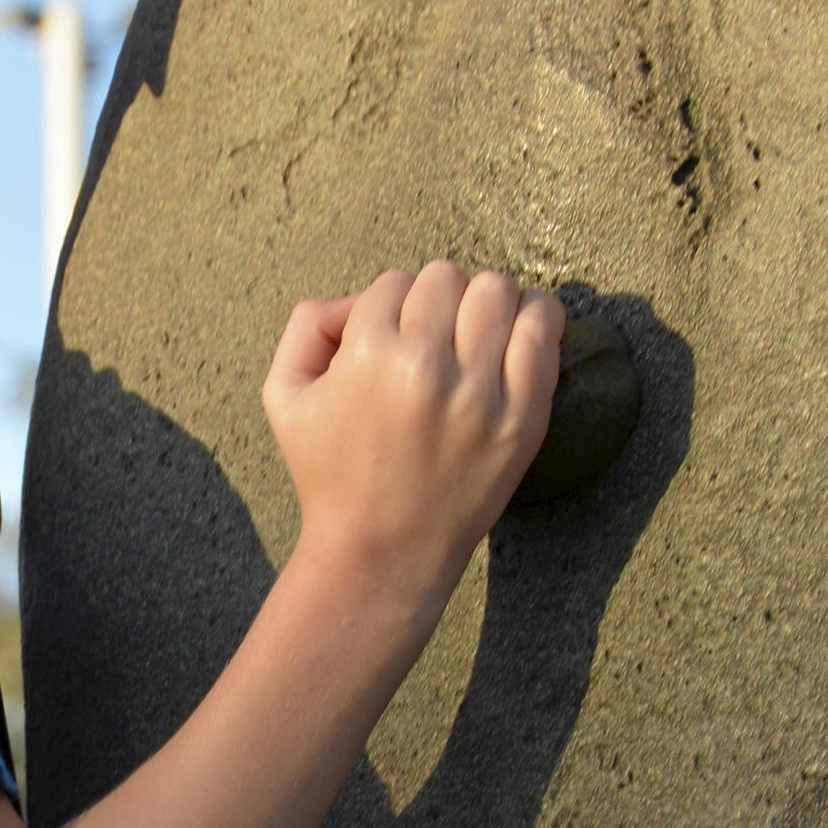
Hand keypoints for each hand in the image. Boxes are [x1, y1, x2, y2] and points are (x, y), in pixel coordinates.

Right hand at [262, 260, 561, 612]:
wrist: (383, 551)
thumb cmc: (331, 474)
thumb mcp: (283, 397)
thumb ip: (306, 326)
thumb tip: (355, 298)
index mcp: (367, 356)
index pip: (393, 283)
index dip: (388, 309)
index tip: (388, 344)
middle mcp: (427, 368)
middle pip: (447, 276)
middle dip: (434, 301)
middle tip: (431, 341)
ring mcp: (482, 392)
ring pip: (497, 290)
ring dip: (484, 303)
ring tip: (474, 336)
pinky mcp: (524, 416)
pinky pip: (544, 328)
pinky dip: (535, 317)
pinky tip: (516, 334)